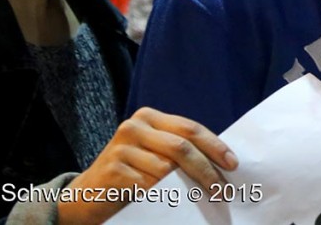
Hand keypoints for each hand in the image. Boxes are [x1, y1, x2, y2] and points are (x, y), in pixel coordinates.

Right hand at [56, 107, 237, 223]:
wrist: (86, 196)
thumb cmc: (131, 173)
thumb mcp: (154, 153)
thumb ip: (179, 150)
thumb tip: (222, 162)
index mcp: (149, 117)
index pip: (190, 129)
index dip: (215, 146)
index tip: (234, 164)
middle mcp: (134, 127)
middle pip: (182, 148)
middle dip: (207, 170)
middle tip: (224, 189)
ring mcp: (121, 148)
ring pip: (167, 170)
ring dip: (187, 188)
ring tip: (200, 199)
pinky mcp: (113, 171)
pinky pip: (149, 186)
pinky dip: (163, 197)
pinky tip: (169, 203)